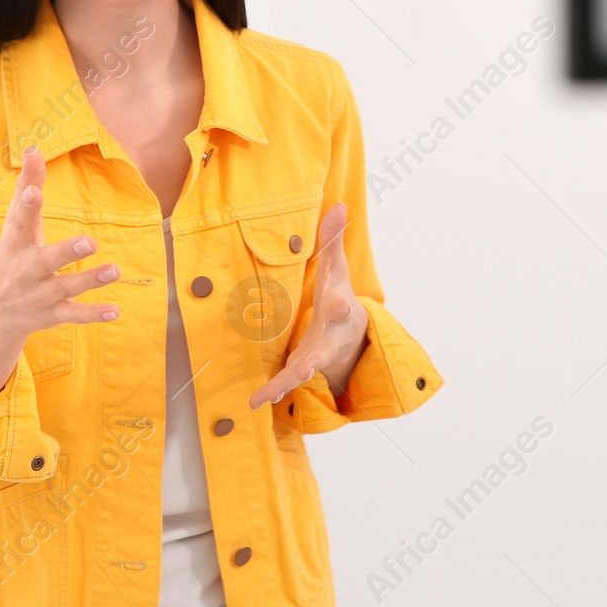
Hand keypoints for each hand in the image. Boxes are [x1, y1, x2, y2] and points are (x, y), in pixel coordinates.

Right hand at [0, 144, 122, 345]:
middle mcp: (26, 270)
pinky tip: (116, 311)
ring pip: (65, 288)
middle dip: (66, 252)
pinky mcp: (52, 314)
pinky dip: (94, 314)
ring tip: (116, 270)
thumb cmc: (11, 256)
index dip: (26, 205)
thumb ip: (27, 187)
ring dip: (90, 280)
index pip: (20, 221)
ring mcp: (39, 295)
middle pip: (46, 260)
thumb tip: (33, 149)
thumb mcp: (15, 225)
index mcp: (17, 243)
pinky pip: (74, 314)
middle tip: (90, 241)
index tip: (33, 190)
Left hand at [248, 202, 368, 409]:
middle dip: (316, 358)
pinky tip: (255, 403)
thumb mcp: (337, 267)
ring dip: (288, 383)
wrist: (351, 334)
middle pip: (324, 348)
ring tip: (270, 395)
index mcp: (338, 309)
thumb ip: (334, 239)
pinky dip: (273, 392)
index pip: (342, 306)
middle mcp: (329, 337)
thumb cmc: (338, 294)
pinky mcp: (302, 368)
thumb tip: (341, 204)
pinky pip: (287, 382)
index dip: (343, 307)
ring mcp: (317, 356)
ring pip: (303, 372)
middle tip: (308, 368)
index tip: (344, 308)